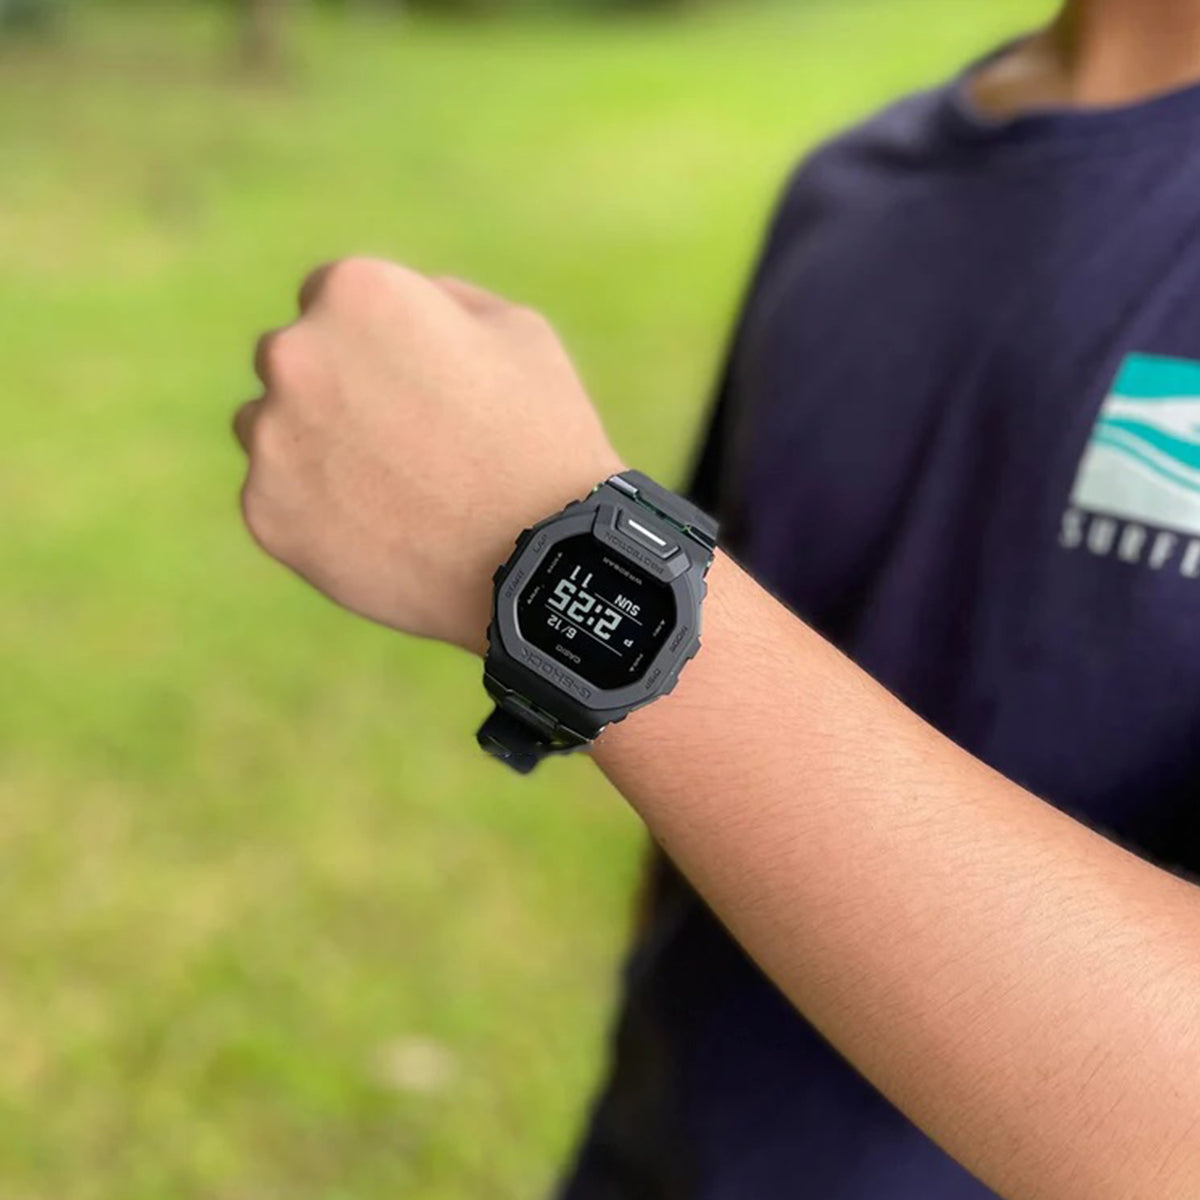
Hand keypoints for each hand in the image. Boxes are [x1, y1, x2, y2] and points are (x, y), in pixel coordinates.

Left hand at [234, 258, 623, 654]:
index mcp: (356, 293)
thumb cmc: (541, 438)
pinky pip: (275, 498)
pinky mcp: (264, 513)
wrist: (538, 561)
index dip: (376, 340)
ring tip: (390, 490)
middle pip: (291, 359)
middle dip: (334, 389)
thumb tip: (407, 302)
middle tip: (401, 440)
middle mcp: (294, 354)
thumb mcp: (518, 331)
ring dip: (313, 446)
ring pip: (270, 428)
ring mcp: (272, 439)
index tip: (413, 381)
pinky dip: (315, 512)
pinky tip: (378, 531)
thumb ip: (442, 300)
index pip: (329, 295)